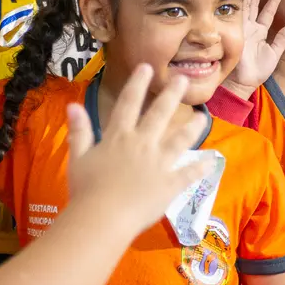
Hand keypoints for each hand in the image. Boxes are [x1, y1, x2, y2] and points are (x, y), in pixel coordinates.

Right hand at [65, 65, 208, 239]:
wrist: (103, 217)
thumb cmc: (86, 188)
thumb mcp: (78, 157)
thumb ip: (79, 131)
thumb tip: (73, 105)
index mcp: (118, 137)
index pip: (128, 104)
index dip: (137, 84)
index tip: (147, 67)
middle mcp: (142, 144)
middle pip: (159, 114)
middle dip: (172, 95)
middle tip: (183, 79)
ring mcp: (159, 163)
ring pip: (179, 140)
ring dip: (192, 127)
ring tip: (203, 116)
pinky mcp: (169, 184)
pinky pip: (188, 174)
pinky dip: (200, 168)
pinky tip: (211, 161)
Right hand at [224, 0, 284, 97]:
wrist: (243, 82)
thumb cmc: (257, 71)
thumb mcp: (274, 53)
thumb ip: (283, 39)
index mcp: (259, 32)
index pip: (267, 12)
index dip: (272, 0)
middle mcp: (250, 27)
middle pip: (254, 4)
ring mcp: (241, 28)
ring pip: (246, 5)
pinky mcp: (235, 31)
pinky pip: (238, 13)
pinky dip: (240, 2)